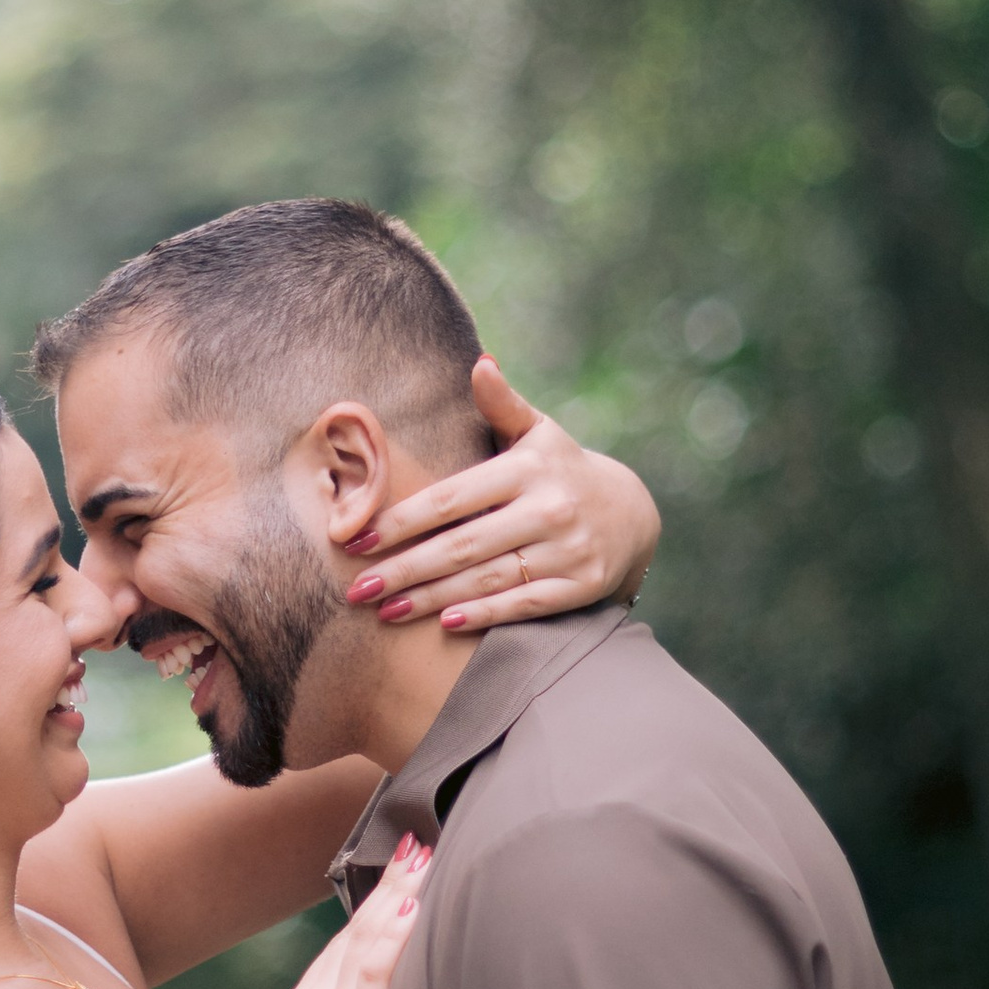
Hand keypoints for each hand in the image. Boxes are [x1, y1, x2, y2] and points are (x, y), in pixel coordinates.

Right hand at [265, 833, 428, 988]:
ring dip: (399, 896)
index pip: (338, 950)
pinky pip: (378, 970)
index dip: (370, 911)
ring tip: (427, 859)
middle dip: (387, 888)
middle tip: (418, 847)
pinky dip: (397, 933)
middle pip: (351, 935)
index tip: (398, 877)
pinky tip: (420, 904)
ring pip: (366, 942)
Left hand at [341, 357, 659, 632]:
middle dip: (404, 570)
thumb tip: (481, 363)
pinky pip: (524, 605)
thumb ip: (502, 403)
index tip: (357, 539)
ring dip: (432, 599)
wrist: (632, 514)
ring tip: (386, 610)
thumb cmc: (560, 470)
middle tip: (357, 589)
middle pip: (461, 546)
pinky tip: (445, 624)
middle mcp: (549, 508)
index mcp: (528, 468)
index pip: (450, 498)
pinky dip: (485, 615)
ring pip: (486, 579)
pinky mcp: (582, 585)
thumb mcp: (538, 431)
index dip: (401, 521)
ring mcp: (568, 549)